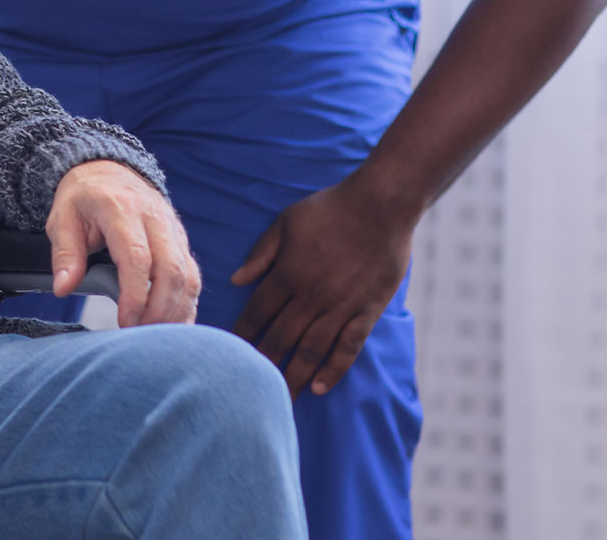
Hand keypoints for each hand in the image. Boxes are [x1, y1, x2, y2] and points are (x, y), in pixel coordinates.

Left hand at [46, 160, 200, 327]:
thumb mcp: (62, 219)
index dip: (136, 294)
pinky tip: (174, 325)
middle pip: (172, 269)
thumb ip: (64, 254)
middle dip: (159, 309)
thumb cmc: (84, 198)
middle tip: (139, 335)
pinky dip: (187, 304)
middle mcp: (154, 217)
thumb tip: (63, 288)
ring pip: (188, 275)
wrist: (107, 171)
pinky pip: (193, 275)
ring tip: (154, 336)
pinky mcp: (181, 240)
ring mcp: (172, 229)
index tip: (125, 321)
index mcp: (121, 209)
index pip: (138, 256)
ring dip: (176, 310)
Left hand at [231, 174, 416, 397]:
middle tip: (247, 389)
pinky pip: (349, 347)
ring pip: (312, 350)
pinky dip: (334, 369)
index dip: (241, 335)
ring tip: (279, 400)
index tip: (226, 354)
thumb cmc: (329, 209)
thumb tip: (236, 280)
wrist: (380, 205)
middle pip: (281, 338)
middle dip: (262, 365)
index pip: (257, 313)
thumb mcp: (286, 222)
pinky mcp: (367, 310)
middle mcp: (312, 295)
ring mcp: (342, 305)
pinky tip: (319, 387)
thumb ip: (261, 253)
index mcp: (289, 273)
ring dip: (293, 376)